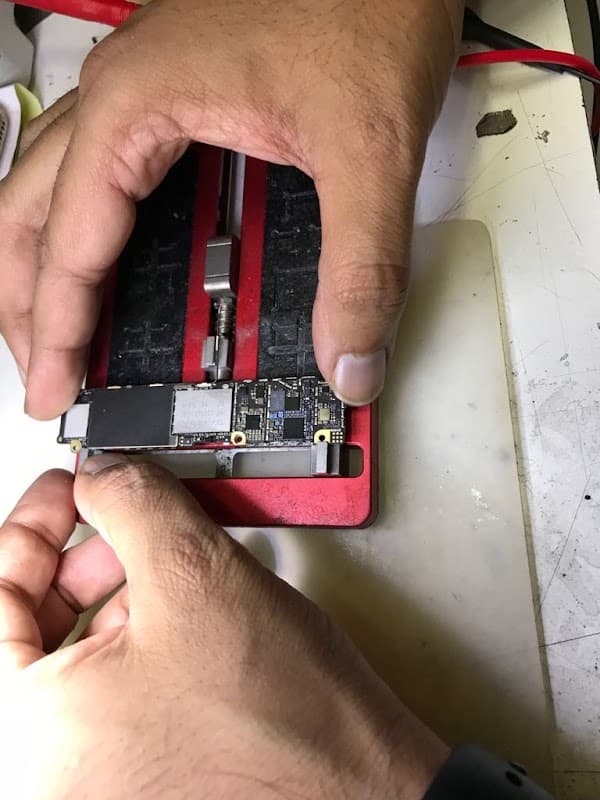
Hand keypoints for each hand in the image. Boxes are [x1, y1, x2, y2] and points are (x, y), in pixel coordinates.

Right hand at [0, 0, 462, 416]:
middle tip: (40, 370)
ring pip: (49, 185)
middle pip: (27, 210)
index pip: (70, 241)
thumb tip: (351, 359)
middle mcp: (123, 93)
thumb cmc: (368, 6)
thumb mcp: (370, 151)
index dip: (57, 328)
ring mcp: (141, 90)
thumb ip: (362, 266)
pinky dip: (84, 228)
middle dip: (25, 300)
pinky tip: (106, 261)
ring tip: (54, 328)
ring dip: (40, 263)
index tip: (52, 387)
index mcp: (139, 103)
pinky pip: (98, 171)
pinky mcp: (171, 97)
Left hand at [0, 457, 446, 798]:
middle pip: (37, 627)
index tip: (68, 490)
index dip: (33, 525)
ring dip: (120, 592)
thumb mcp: (198, 576)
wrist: (364, 791)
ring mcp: (98, 778)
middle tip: (120, 517)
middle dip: (85, 557)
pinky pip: (115, 687)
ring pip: (81, 654)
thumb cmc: (290, 727)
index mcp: (37, 732)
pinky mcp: (141, 775)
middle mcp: (57, 768)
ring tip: (170, 562)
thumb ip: (132, 503)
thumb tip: (102, 474)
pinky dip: (143, 634)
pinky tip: (186, 610)